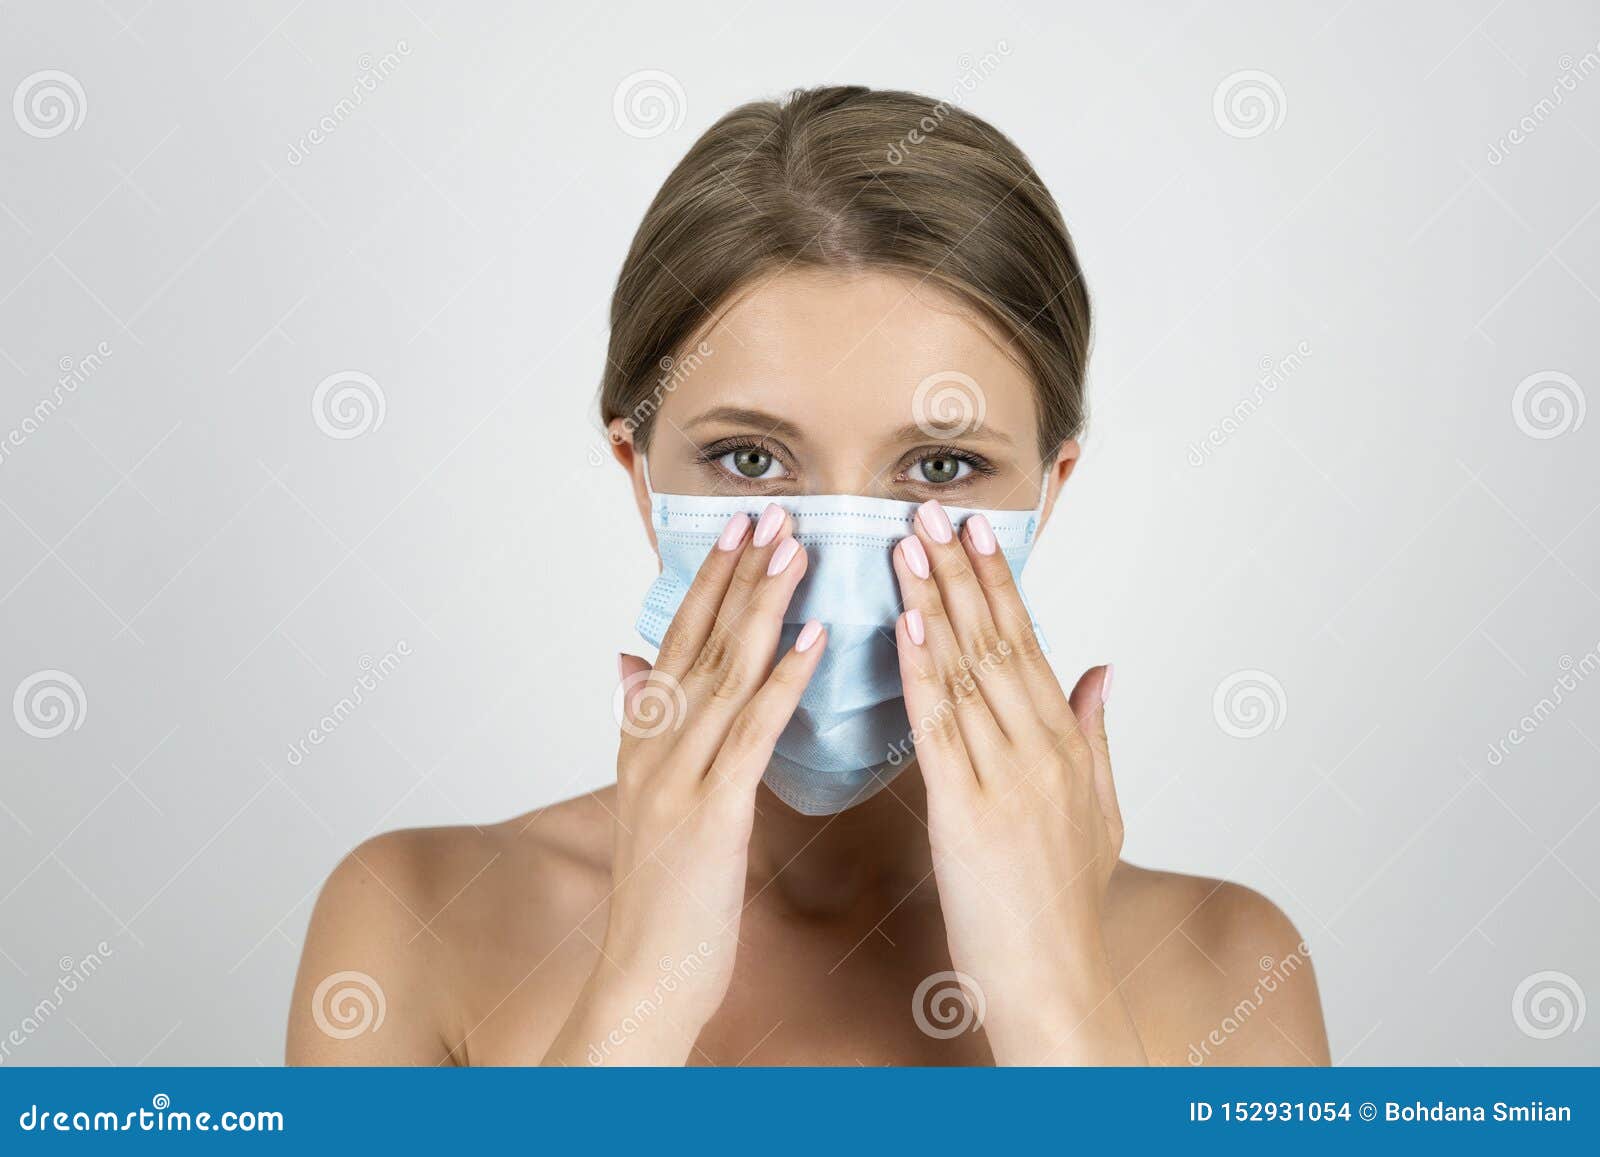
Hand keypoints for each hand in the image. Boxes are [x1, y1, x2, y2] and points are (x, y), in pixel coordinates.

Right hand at [542, 504, 824, 1064]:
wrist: (646, 977)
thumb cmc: (663, 896)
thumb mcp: (643, 798)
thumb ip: (638, 723)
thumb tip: (628, 660)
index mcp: (644, 741)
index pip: (677, 642)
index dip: (708, 580)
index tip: (736, 526)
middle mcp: (654, 747)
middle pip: (698, 642)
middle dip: (736, 573)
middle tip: (772, 512)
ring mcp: (678, 777)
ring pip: (724, 673)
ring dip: (762, 607)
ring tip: (796, 550)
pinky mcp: (710, 814)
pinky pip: (751, 734)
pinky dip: (781, 683)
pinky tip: (812, 641)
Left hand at [891, 498, 1144, 1064]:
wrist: (1054, 984)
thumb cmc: (1064, 907)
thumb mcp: (1099, 814)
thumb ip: (1095, 736)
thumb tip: (1102, 670)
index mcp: (1065, 747)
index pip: (1026, 644)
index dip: (997, 582)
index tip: (973, 530)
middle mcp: (1042, 751)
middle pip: (997, 642)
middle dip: (961, 571)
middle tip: (929, 510)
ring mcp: (1008, 780)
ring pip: (968, 671)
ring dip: (935, 601)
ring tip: (909, 544)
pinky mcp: (969, 814)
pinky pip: (942, 728)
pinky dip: (924, 671)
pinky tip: (907, 624)